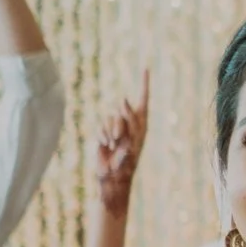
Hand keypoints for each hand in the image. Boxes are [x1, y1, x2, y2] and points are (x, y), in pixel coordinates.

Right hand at [94, 70, 149, 216]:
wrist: (113, 178)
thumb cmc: (127, 164)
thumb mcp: (131, 141)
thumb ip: (129, 120)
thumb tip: (124, 100)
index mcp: (142, 125)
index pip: (143, 100)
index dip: (144, 84)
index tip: (145, 68)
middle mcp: (129, 124)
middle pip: (123, 109)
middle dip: (121, 122)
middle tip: (120, 139)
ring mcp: (115, 128)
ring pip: (110, 116)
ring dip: (110, 130)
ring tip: (113, 144)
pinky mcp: (103, 133)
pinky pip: (100, 126)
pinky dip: (102, 135)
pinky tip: (105, 146)